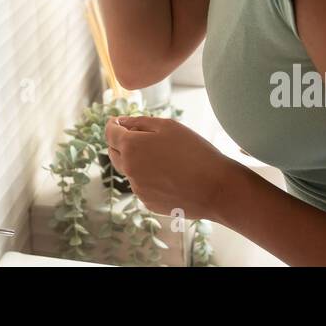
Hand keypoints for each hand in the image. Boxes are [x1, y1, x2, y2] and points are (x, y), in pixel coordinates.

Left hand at [104, 115, 235, 221]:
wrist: (215, 188)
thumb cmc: (194, 152)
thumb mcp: (168, 126)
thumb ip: (139, 122)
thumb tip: (120, 123)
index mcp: (131, 147)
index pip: (110, 133)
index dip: (113, 125)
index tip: (117, 122)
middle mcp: (129, 170)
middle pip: (115, 153)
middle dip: (121, 143)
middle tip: (138, 137)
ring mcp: (138, 189)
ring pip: (130, 171)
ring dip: (138, 162)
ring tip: (165, 159)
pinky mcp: (148, 203)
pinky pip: (143, 186)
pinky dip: (150, 179)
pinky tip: (170, 176)